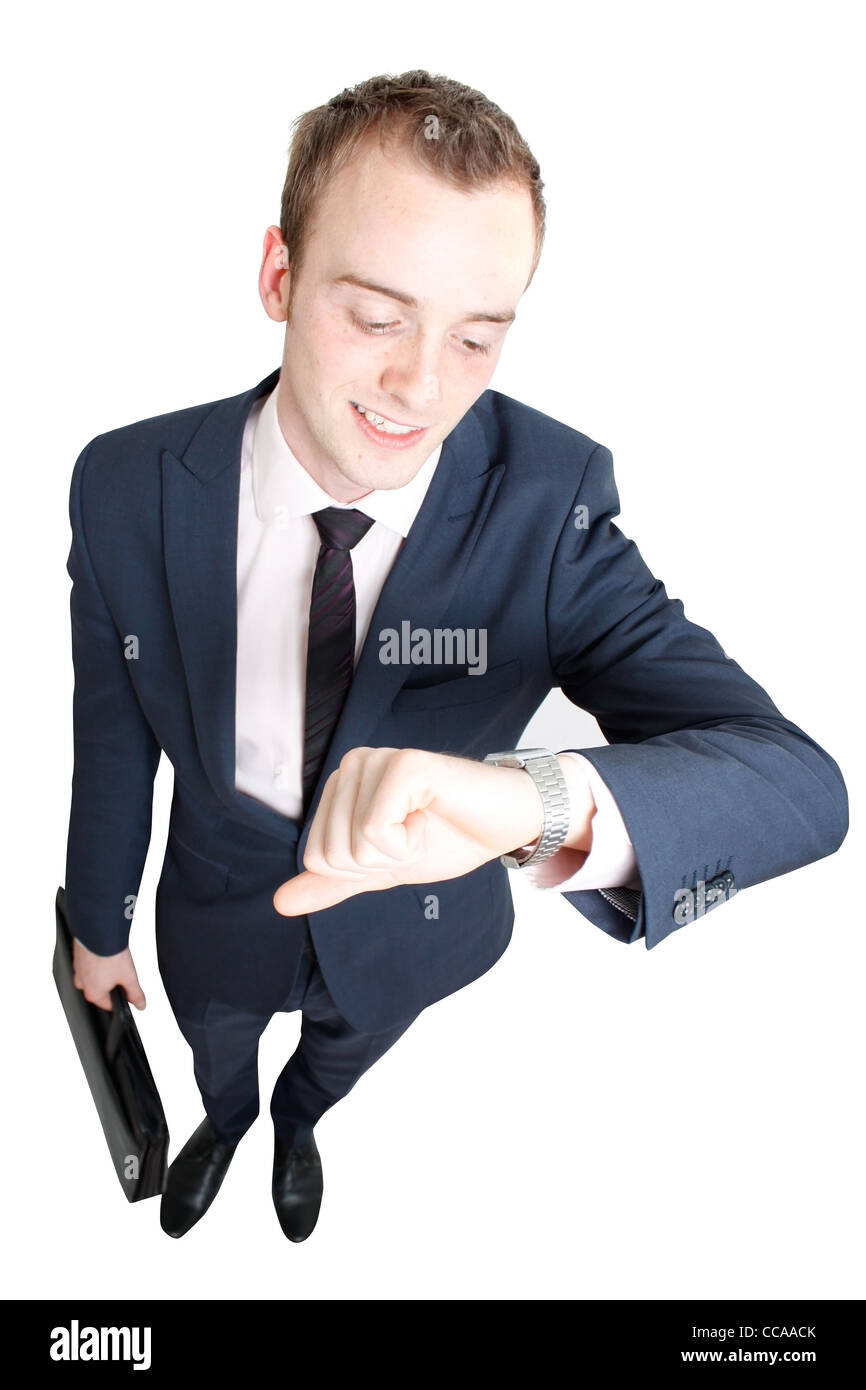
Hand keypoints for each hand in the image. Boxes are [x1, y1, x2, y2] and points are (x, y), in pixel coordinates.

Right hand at [72, 940, 145, 1011]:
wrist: (97, 932)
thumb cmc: (110, 954)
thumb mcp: (129, 977)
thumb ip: (135, 994)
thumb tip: (140, 1005)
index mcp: (93, 993)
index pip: (109, 1005)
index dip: (121, 999)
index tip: (128, 990)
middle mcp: (82, 984)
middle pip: (101, 990)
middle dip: (112, 982)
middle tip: (123, 970)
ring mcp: (78, 970)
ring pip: (94, 976)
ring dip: (104, 971)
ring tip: (115, 960)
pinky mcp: (77, 957)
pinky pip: (88, 964)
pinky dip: (97, 960)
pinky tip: (106, 953)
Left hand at [273, 747, 594, 915]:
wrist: (505, 825)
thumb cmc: (450, 836)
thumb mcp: (384, 868)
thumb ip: (336, 881)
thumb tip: (281, 902)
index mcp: (342, 787)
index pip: (317, 858)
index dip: (363, 869)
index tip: (400, 844)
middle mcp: (352, 766)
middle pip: (331, 853)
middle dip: (380, 862)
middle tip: (416, 835)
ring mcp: (376, 761)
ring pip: (354, 844)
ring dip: (399, 852)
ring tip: (425, 823)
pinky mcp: (403, 765)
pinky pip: (376, 830)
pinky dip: (409, 841)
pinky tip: (431, 815)